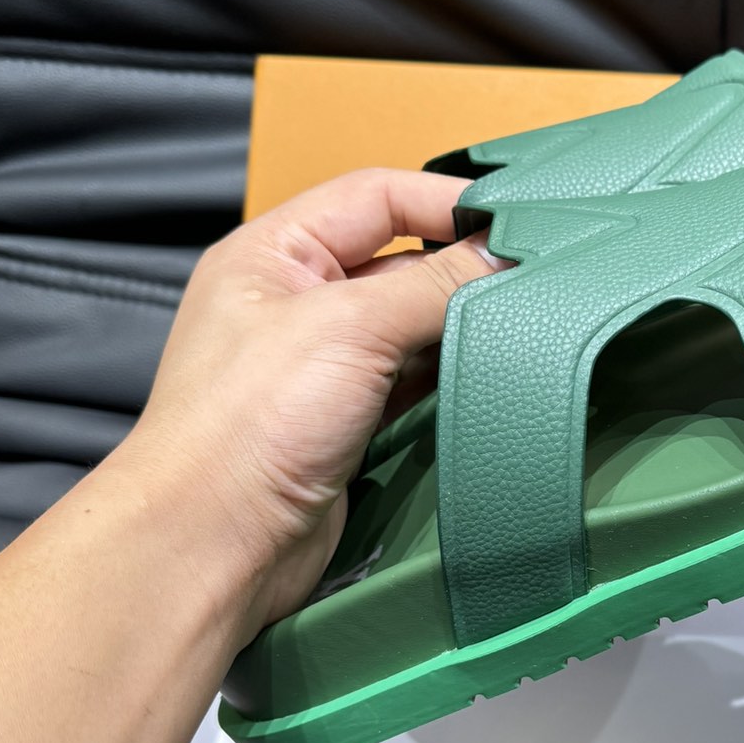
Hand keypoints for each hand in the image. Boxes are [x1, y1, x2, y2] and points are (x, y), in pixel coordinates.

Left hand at [125, 167, 502, 642]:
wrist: (212, 546)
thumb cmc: (242, 427)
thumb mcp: (349, 327)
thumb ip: (435, 285)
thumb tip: (502, 254)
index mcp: (273, 253)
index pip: (376, 196)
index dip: (446, 201)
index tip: (517, 219)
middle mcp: (294, 302)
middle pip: (402, 259)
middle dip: (462, 268)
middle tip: (532, 277)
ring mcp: (321, 366)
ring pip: (412, 325)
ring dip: (462, 328)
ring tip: (520, 328)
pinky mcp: (345, 423)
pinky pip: (414, 383)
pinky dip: (453, 378)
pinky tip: (490, 377)